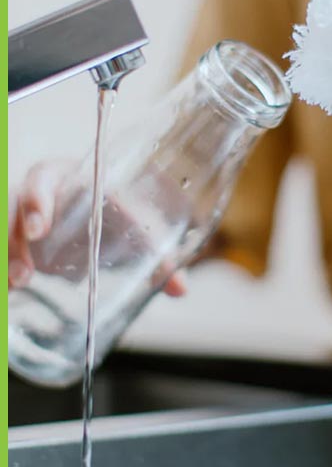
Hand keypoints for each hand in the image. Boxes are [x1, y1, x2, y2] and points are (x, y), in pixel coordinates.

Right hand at [8, 159, 187, 294]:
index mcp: (78, 178)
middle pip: (22, 199)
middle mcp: (47, 188)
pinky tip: (9, 289)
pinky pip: (4, 241)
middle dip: (19, 232)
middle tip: (25, 268)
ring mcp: (25, 209)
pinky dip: (6, 264)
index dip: (40, 201)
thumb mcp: (137, 231)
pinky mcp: (16, 230)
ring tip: (18, 284)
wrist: (93, 218)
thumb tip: (180, 289)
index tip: (39, 229)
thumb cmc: (117, 218)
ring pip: (7, 222)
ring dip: (9, 254)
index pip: (50, 180)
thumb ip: (156, 257)